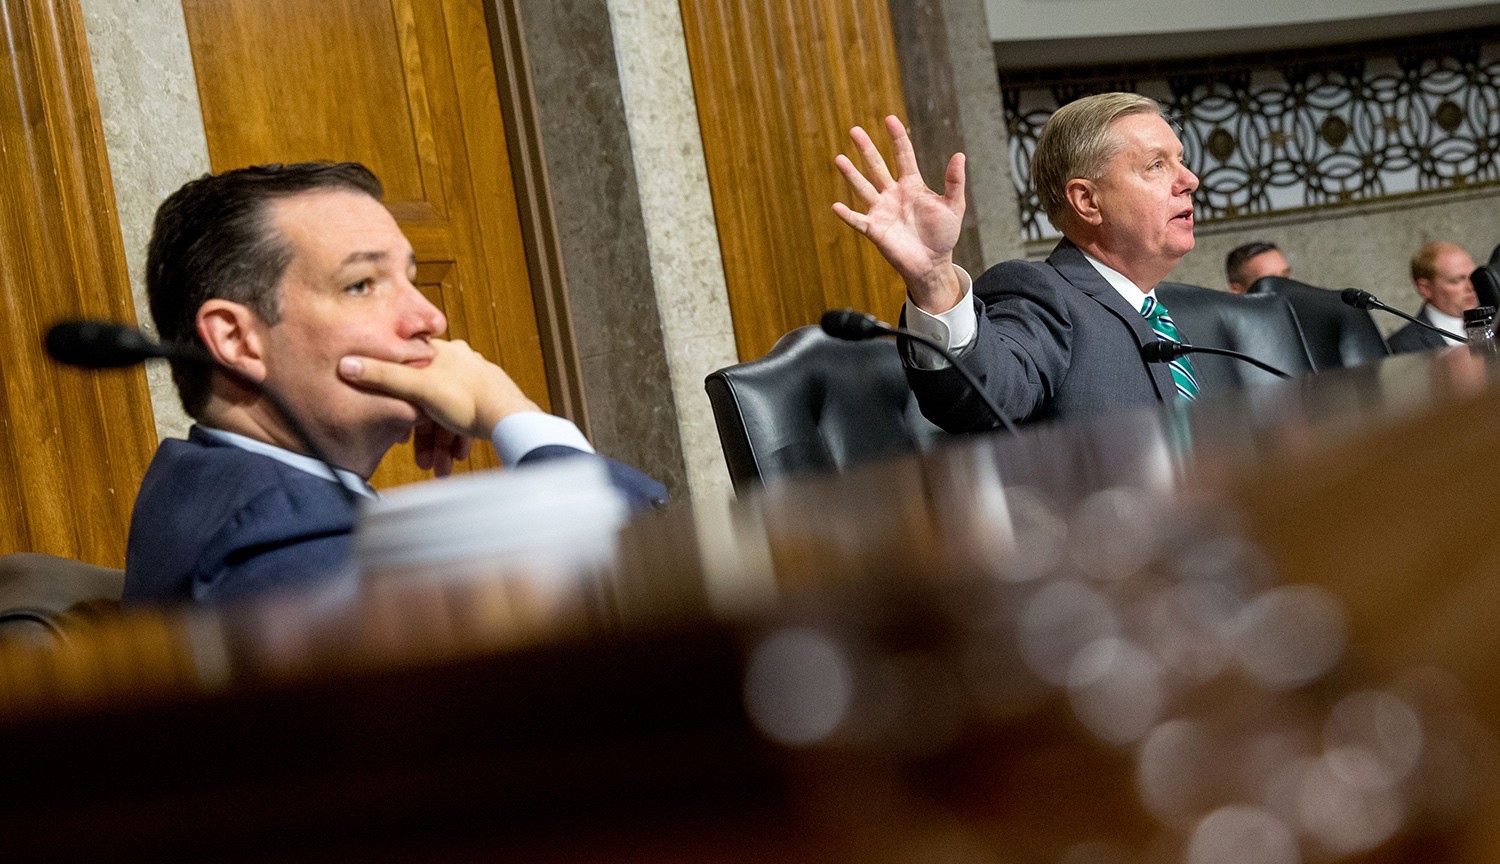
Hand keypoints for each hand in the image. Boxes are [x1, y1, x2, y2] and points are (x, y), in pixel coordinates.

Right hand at [339, 338, 540, 473]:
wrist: (511, 418)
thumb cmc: (466, 401)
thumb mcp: (417, 388)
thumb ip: (381, 376)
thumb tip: (345, 364)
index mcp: (440, 351)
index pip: (408, 371)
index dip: (397, 399)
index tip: (398, 428)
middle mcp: (459, 360)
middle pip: (429, 400)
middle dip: (424, 435)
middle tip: (421, 461)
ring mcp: (476, 378)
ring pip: (448, 414)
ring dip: (441, 444)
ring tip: (438, 468)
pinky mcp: (489, 397)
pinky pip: (467, 418)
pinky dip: (458, 439)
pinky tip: (455, 459)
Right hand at [832, 115, 965, 313]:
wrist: (933, 263)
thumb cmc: (943, 235)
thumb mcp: (953, 206)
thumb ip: (954, 182)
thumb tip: (959, 155)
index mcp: (912, 185)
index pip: (903, 155)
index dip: (897, 138)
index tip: (889, 119)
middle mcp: (893, 194)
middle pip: (876, 166)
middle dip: (866, 148)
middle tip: (854, 130)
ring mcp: (882, 211)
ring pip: (863, 188)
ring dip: (851, 174)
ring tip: (839, 159)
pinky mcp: (875, 230)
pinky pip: (858, 220)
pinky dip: (847, 215)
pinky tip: (836, 206)